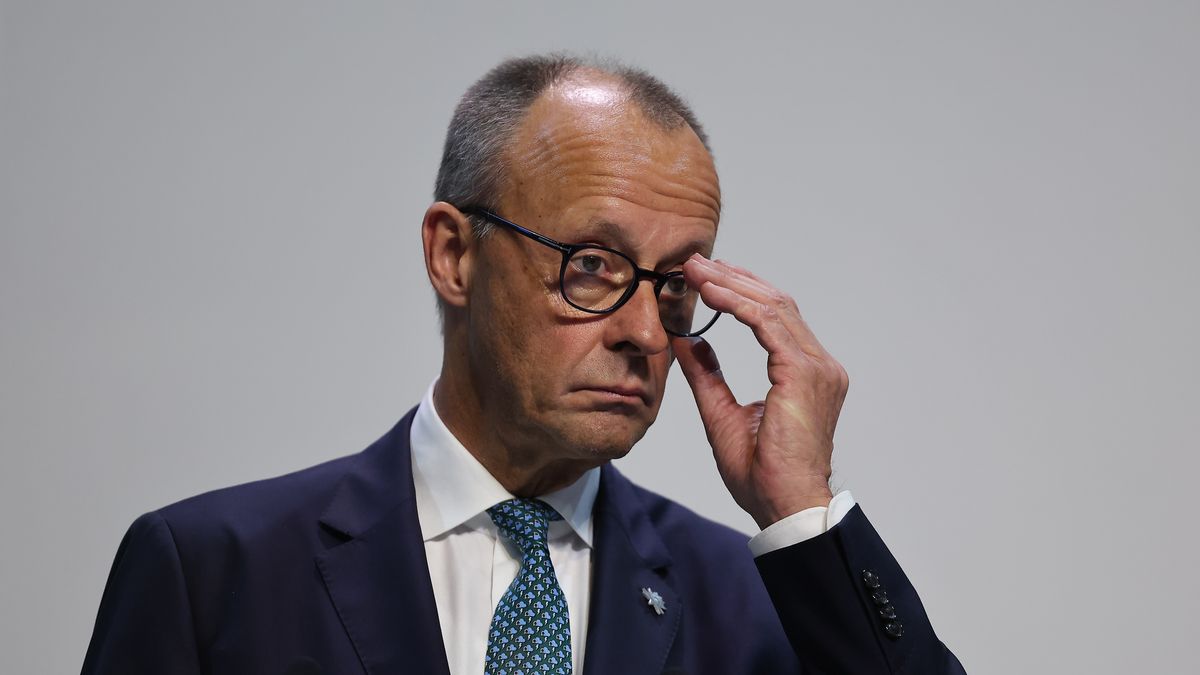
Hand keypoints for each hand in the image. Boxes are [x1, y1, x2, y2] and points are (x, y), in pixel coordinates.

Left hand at [672, 255, 848, 529]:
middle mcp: (820, 365)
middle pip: (776, 302)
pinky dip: (738, 304)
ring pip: (773, 306)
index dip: (740, 292)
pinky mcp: (804, 374)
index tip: (706, 277)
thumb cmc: (762, 475)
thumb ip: (708, 374)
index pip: (775, 317)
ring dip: (731, 284)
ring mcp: (817, 368)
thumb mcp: (722, 414)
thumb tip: (689, 340)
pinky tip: (710, 293)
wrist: (785, 507)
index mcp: (806, 374)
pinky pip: (768, 324)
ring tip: (695, 270)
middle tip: (694, 262)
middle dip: (733, 278)